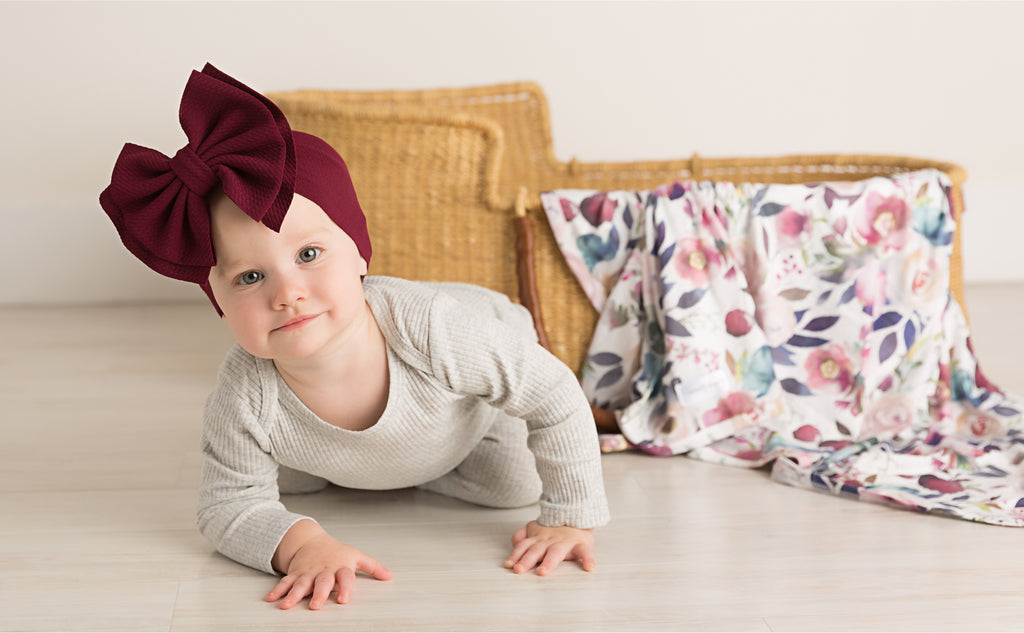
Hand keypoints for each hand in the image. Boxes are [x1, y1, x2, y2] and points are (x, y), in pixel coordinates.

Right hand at [267, 529, 392, 609]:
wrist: (311, 540)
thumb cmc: (337, 552)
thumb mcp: (356, 556)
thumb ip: (373, 567)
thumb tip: (390, 576)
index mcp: (340, 567)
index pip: (345, 577)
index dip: (346, 588)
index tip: (344, 599)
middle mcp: (323, 571)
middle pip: (322, 582)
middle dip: (318, 594)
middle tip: (315, 605)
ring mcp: (307, 573)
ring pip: (300, 584)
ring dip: (293, 595)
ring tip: (286, 606)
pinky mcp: (295, 574)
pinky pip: (285, 582)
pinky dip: (278, 591)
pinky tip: (271, 599)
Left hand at [504, 520, 595, 575]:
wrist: (576, 514)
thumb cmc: (554, 529)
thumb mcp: (534, 528)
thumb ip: (522, 535)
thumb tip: (514, 542)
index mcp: (538, 539)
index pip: (524, 547)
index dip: (516, 555)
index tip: (508, 565)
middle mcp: (550, 541)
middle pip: (536, 550)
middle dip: (527, 560)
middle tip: (519, 569)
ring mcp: (565, 542)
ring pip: (556, 552)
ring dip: (549, 562)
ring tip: (542, 571)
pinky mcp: (582, 544)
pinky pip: (585, 552)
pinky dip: (588, 559)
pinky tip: (589, 568)